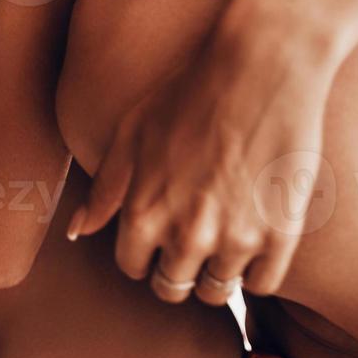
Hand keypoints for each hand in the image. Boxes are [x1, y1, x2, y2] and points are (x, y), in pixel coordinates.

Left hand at [69, 33, 331, 304]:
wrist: (261, 66)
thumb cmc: (188, 92)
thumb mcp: (131, 134)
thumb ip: (104, 190)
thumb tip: (76, 232)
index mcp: (143, 212)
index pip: (133, 267)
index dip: (143, 253)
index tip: (157, 237)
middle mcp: (186, 234)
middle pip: (173, 288)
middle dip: (175, 271)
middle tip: (189, 243)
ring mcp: (236, 238)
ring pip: (216, 291)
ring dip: (215, 272)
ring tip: (222, 238)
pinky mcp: (282, 234)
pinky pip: (264, 285)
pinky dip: (257, 271)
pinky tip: (254, 240)